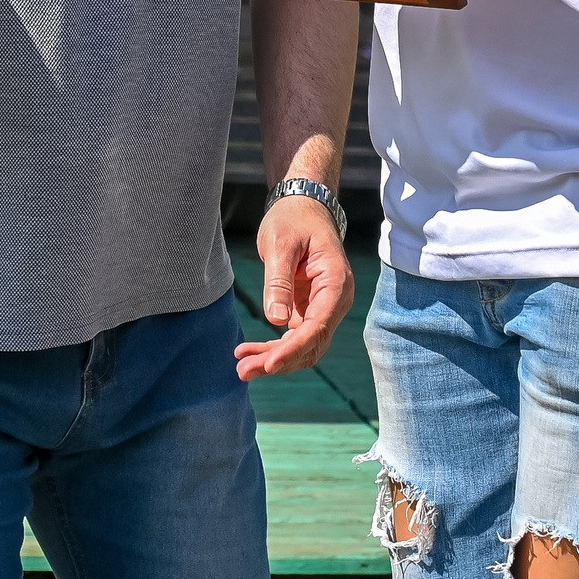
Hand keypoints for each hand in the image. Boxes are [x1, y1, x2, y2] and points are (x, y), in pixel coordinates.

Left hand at [235, 195, 354, 380]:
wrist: (301, 208)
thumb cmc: (293, 219)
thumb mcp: (281, 244)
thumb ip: (278, 282)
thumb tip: (276, 321)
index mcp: (336, 283)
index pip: (318, 326)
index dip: (293, 348)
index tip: (269, 363)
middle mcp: (335, 300)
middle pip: (312, 344)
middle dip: (280, 361)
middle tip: (243, 371)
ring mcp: (323, 308)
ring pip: (304, 347)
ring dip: (275, 360)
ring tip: (242, 367)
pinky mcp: (309, 311)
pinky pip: (295, 338)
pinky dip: (274, 348)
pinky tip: (249, 352)